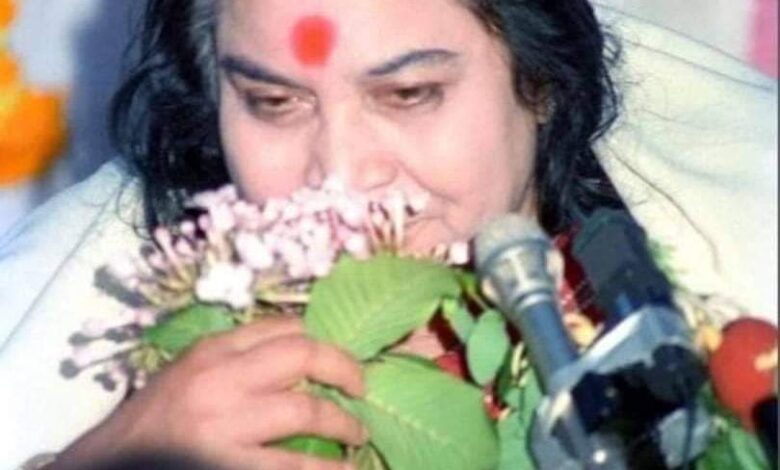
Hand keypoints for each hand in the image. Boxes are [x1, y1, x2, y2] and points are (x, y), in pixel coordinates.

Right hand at [56, 316, 365, 469]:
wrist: (112, 464)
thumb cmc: (154, 418)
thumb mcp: (189, 371)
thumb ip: (235, 357)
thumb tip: (299, 350)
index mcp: (211, 351)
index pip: (281, 327)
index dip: (321, 338)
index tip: (339, 355)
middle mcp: (220, 380)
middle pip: (302, 356)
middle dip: (344, 369)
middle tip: (361, 387)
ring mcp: (225, 426)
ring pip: (306, 413)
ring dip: (343, 425)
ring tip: (356, 435)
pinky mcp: (229, 467)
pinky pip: (292, 467)